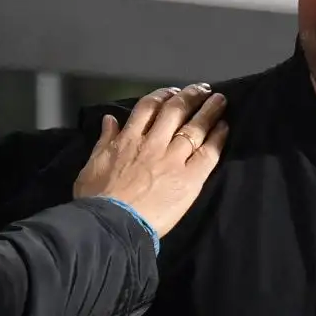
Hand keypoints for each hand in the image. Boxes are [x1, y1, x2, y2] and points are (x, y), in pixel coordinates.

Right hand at [73, 85, 228, 236]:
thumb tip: (110, 119)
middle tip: (202, 89)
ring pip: (194, 128)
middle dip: (190, 97)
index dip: (163, 96)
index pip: (148, 108)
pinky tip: (224, 127)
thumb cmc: (95, 199)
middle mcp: (153, 144)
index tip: (173, 92)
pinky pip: (207, 153)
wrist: (110, 225)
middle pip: (175, 111)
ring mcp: (172, 160)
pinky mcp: (188, 179)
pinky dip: (217, 137)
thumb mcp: (91, 165)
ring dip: (209, 111)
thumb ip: (104, 140)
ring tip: (219, 100)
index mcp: (128, 140)